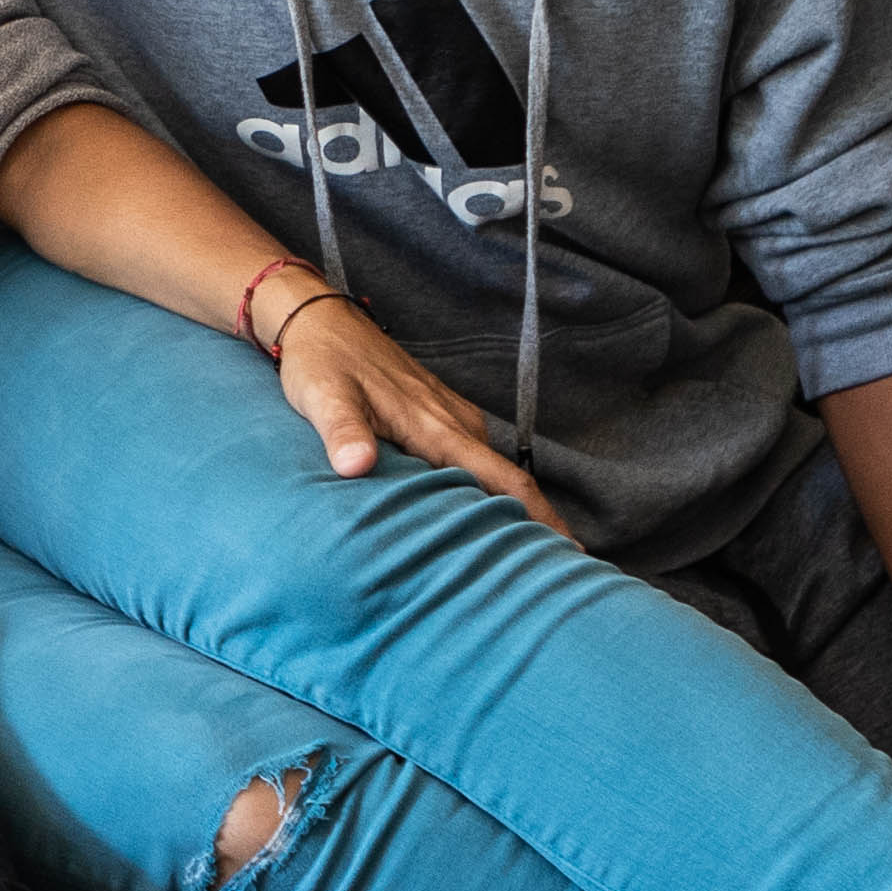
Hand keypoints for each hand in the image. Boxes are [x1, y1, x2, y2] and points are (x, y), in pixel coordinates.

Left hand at [268, 294, 558, 525]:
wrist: (321, 321)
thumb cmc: (321, 362)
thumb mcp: (324, 398)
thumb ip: (342, 433)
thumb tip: (355, 466)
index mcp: (436, 426)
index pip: (503, 479)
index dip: (540, 517)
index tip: (570, 553)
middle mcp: (454, 422)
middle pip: (508, 480)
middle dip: (536, 523)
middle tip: (555, 569)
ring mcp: (450, 415)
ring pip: (490, 469)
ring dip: (507, 506)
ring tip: (519, 552)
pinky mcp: (439, 413)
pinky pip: (473, 455)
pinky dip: (483, 484)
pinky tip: (479, 510)